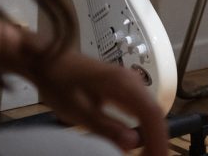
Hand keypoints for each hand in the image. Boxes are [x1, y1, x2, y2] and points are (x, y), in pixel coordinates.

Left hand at [28, 50, 167, 154]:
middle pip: (155, 113)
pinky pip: (141, 108)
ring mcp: (130, 82)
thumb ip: (108, 128)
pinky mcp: (125, 87)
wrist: (49, 61)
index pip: (152, 115)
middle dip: (156, 140)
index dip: (158, 139)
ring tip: (146, 153)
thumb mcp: (80, 111)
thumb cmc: (61, 84)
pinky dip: (143, 126)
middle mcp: (133, 82)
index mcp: (125, 85)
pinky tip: (138, 139)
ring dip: (151, 134)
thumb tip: (133, 143)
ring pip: (150, 111)